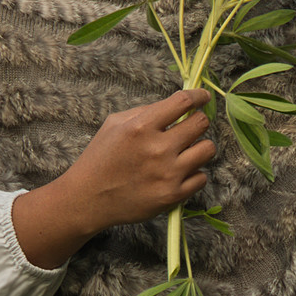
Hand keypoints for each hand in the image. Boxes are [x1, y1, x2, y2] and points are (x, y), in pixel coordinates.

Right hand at [11, 89, 214, 267]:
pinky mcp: (173, 195)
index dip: (198, 96)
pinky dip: (193, 173)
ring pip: (208, 149)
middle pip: (201, 124)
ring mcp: (168, 174)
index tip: (203, 97)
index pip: (183, 102)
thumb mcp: (114, 124)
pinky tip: (178, 173)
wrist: (88, 199)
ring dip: (199, 147)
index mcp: (141, 126)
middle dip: (198, 121)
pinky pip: (202, 177)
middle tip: (191, 127)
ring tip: (185, 151)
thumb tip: (175, 106)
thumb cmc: (100, 158)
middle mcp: (158, 149)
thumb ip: (145, 112)